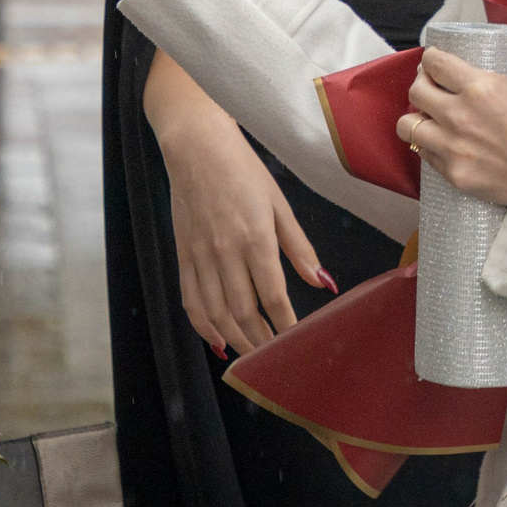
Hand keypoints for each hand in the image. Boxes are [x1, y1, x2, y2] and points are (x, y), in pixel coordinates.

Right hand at [157, 91, 330, 356]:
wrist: (195, 147)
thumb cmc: (243, 170)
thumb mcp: (279, 203)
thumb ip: (299, 246)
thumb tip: (323, 282)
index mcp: (254, 237)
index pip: (272, 294)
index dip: (284, 323)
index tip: (295, 341)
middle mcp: (225, 252)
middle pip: (243, 311)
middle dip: (260, 340)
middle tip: (274, 359)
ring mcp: (200, 255)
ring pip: (215, 312)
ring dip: (234, 339)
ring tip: (250, 357)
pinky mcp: (182, 254)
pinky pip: (190, 299)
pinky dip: (202, 325)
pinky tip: (216, 339)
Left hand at [399, 24, 506, 209]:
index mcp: (479, 87)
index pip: (435, 63)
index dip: (431, 59)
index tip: (435, 62)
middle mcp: (459, 116)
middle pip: (416, 92)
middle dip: (421, 84)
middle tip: (432, 86)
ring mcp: (454, 148)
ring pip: (408, 127)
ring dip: (417, 118)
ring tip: (430, 117)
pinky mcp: (456, 175)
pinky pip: (425, 156)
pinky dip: (429, 147)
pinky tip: (441, 142)